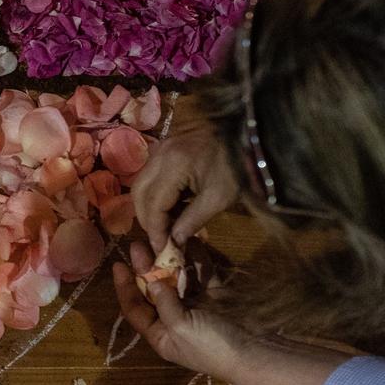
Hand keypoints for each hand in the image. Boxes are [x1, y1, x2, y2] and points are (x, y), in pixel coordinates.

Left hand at [112, 241, 253, 380]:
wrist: (254, 353)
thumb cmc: (211, 346)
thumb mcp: (181, 327)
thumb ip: (164, 304)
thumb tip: (150, 282)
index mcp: (160, 335)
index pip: (134, 308)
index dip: (124, 287)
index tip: (118, 265)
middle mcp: (174, 320)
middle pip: (154, 291)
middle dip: (147, 268)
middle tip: (139, 244)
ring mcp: (196, 308)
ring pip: (177, 280)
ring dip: (171, 261)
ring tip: (164, 239)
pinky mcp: (215, 298)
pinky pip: (202, 275)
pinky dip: (197, 261)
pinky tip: (192, 243)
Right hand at [133, 110, 237, 253]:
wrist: (246, 134)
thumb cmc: (236, 166)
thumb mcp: (219, 198)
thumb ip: (193, 221)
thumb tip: (174, 242)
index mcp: (174, 166)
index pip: (153, 204)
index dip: (155, 230)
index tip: (163, 250)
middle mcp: (159, 156)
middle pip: (139, 194)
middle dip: (147, 220)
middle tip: (162, 239)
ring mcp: (159, 150)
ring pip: (140, 185)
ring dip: (149, 208)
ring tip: (166, 225)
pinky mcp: (164, 150)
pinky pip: (149, 177)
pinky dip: (155, 196)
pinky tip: (170, 207)